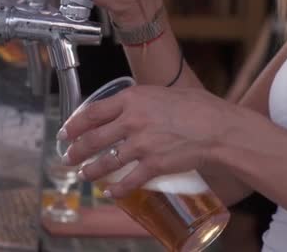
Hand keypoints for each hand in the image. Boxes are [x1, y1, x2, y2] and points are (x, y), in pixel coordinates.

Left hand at [58, 86, 238, 197]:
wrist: (220, 129)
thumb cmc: (198, 107)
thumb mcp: (162, 93)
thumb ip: (141, 100)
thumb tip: (128, 106)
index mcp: (131, 99)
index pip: (92, 113)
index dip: (74, 125)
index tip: (65, 132)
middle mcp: (131, 121)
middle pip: (92, 139)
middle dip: (75, 151)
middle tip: (67, 157)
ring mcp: (141, 145)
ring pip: (105, 162)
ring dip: (90, 171)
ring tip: (83, 175)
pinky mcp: (154, 165)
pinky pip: (128, 181)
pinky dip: (116, 190)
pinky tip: (110, 193)